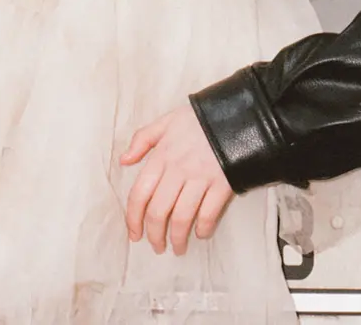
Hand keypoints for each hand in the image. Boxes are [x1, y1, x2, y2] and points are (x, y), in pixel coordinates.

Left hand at [120, 104, 234, 253]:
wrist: (236, 113)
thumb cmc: (199, 119)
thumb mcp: (166, 122)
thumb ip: (142, 139)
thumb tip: (124, 160)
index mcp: (161, 156)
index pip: (139, 194)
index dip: (133, 219)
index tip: (135, 235)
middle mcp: (178, 169)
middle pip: (158, 212)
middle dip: (155, 235)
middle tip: (157, 247)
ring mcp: (200, 178)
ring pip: (182, 217)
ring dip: (177, 238)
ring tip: (178, 248)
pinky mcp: (222, 183)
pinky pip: (209, 213)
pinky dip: (203, 228)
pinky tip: (200, 234)